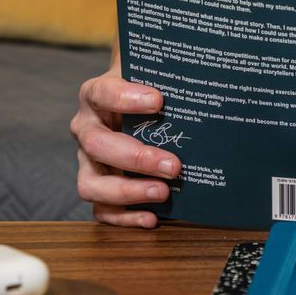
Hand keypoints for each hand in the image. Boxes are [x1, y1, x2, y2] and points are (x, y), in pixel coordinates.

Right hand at [70, 65, 180, 227]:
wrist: (136, 105)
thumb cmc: (147, 91)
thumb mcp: (153, 77)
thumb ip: (168, 77)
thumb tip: (209, 81)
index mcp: (95, 96)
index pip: (102, 94)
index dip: (125, 98)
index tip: (158, 101)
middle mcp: (86, 129)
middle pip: (97, 145)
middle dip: (136, 158)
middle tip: (173, 166)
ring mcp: (88, 161)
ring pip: (92, 184)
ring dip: (128, 191)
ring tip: (163, 192)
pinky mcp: (97, 187)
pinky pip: (102, 210)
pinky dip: (126, 217)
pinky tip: (152, 217)